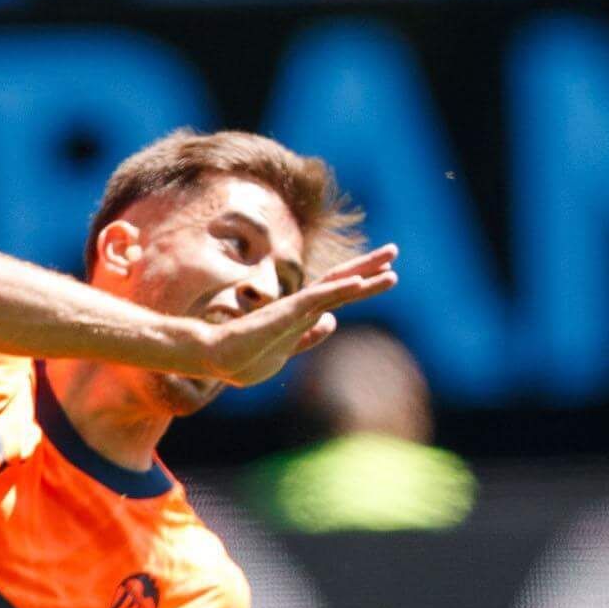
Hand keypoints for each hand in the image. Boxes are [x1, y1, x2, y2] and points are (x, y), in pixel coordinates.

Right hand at [193, 245, 397, 386]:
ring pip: (334, 286)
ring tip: (391, 263)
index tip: (389, 273)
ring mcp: (293, 308)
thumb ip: (310, 336)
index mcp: (302, 313)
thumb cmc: (244, 356)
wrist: (214, 357)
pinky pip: (317, 298)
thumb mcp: (287, 348)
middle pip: (340, 281)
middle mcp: (300, 305)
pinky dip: (339, 288)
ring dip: (363, 274)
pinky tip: (359, 281)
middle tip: (394, 250)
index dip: (364, 283)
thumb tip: (332, 321)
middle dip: (368, 266)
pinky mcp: (285, 314)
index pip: (338, 293)